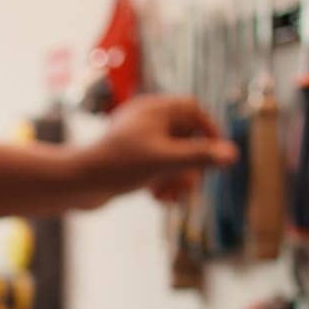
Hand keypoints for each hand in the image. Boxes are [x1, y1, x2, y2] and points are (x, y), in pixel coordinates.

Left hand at [74, 95, 237, 207]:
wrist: (76, 184)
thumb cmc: (118, 167)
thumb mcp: (165, 162)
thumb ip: (199, 157)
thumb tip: (231, 155)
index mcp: (153, 108)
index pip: (193, 109)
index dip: (209, 131)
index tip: (216, 154)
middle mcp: (144, 119)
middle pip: (185, 136)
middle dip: (189, 164)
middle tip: (188, 186)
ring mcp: (135, 139)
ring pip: (171, 154)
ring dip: (176, 177)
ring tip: (169, 197)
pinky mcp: (128, 158)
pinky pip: (155, 165)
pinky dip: (161, 181)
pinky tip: (156, 199)